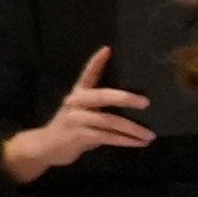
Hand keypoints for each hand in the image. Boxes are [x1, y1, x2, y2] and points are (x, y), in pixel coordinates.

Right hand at [0, 49, 148, 182]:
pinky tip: (140, 143)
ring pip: (109, 121)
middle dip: (126, 98)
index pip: (87, 74)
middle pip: (102, 96)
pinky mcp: (79, 135)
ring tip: (150, 135)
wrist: (46, 147)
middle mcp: (76, 103)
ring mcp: (76, 119)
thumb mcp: (84, 112)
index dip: (97, 62)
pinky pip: (108, 137)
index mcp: (78, 94)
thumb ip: (101, 107)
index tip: (108, 49)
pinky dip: (126, 141)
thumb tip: (135, 104)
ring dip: (133, 129)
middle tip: (146, 102)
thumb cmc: (73, 128)